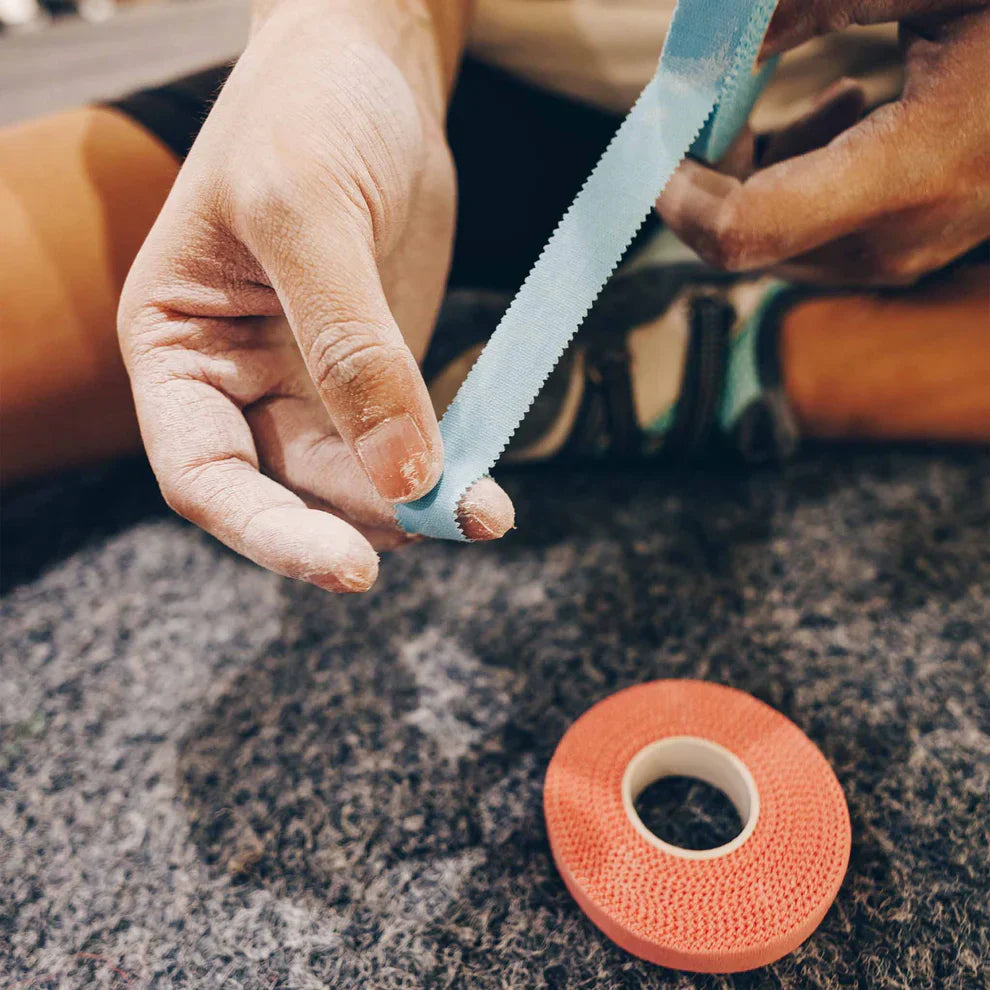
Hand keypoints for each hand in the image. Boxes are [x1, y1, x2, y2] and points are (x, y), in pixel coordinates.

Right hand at [118, 0, 512, 593]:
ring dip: (414, 503)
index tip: (352, 567)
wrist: (371, 62)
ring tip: (479, 510)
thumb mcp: (307, 214)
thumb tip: (402, 473)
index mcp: (180, 347)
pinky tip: (484, 486)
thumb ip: (349, 348)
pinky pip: (404, 442)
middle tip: (442, 523)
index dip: (270, 534)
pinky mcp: (375, 371)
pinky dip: (443, 469)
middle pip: (289, 487)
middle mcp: (236, 377)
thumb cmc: (306, 110)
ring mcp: (309, 378)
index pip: (204, 474)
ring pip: (354, 477)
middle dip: (363, 519)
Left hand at [658, 1, 989, 284]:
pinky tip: (841, 104)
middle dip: (710, 172)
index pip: (746, 231)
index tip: (656, 140)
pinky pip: (817, 233)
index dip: (679, 198)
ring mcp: (910, 252)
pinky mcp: (912, 246)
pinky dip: (797, 174)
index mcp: (916, 168)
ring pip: (779, 240)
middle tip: (709, 91)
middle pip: (750, 240)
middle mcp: (905, 235)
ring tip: (800, 85)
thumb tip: (707, 43)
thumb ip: (808, 3)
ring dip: (756, 166)